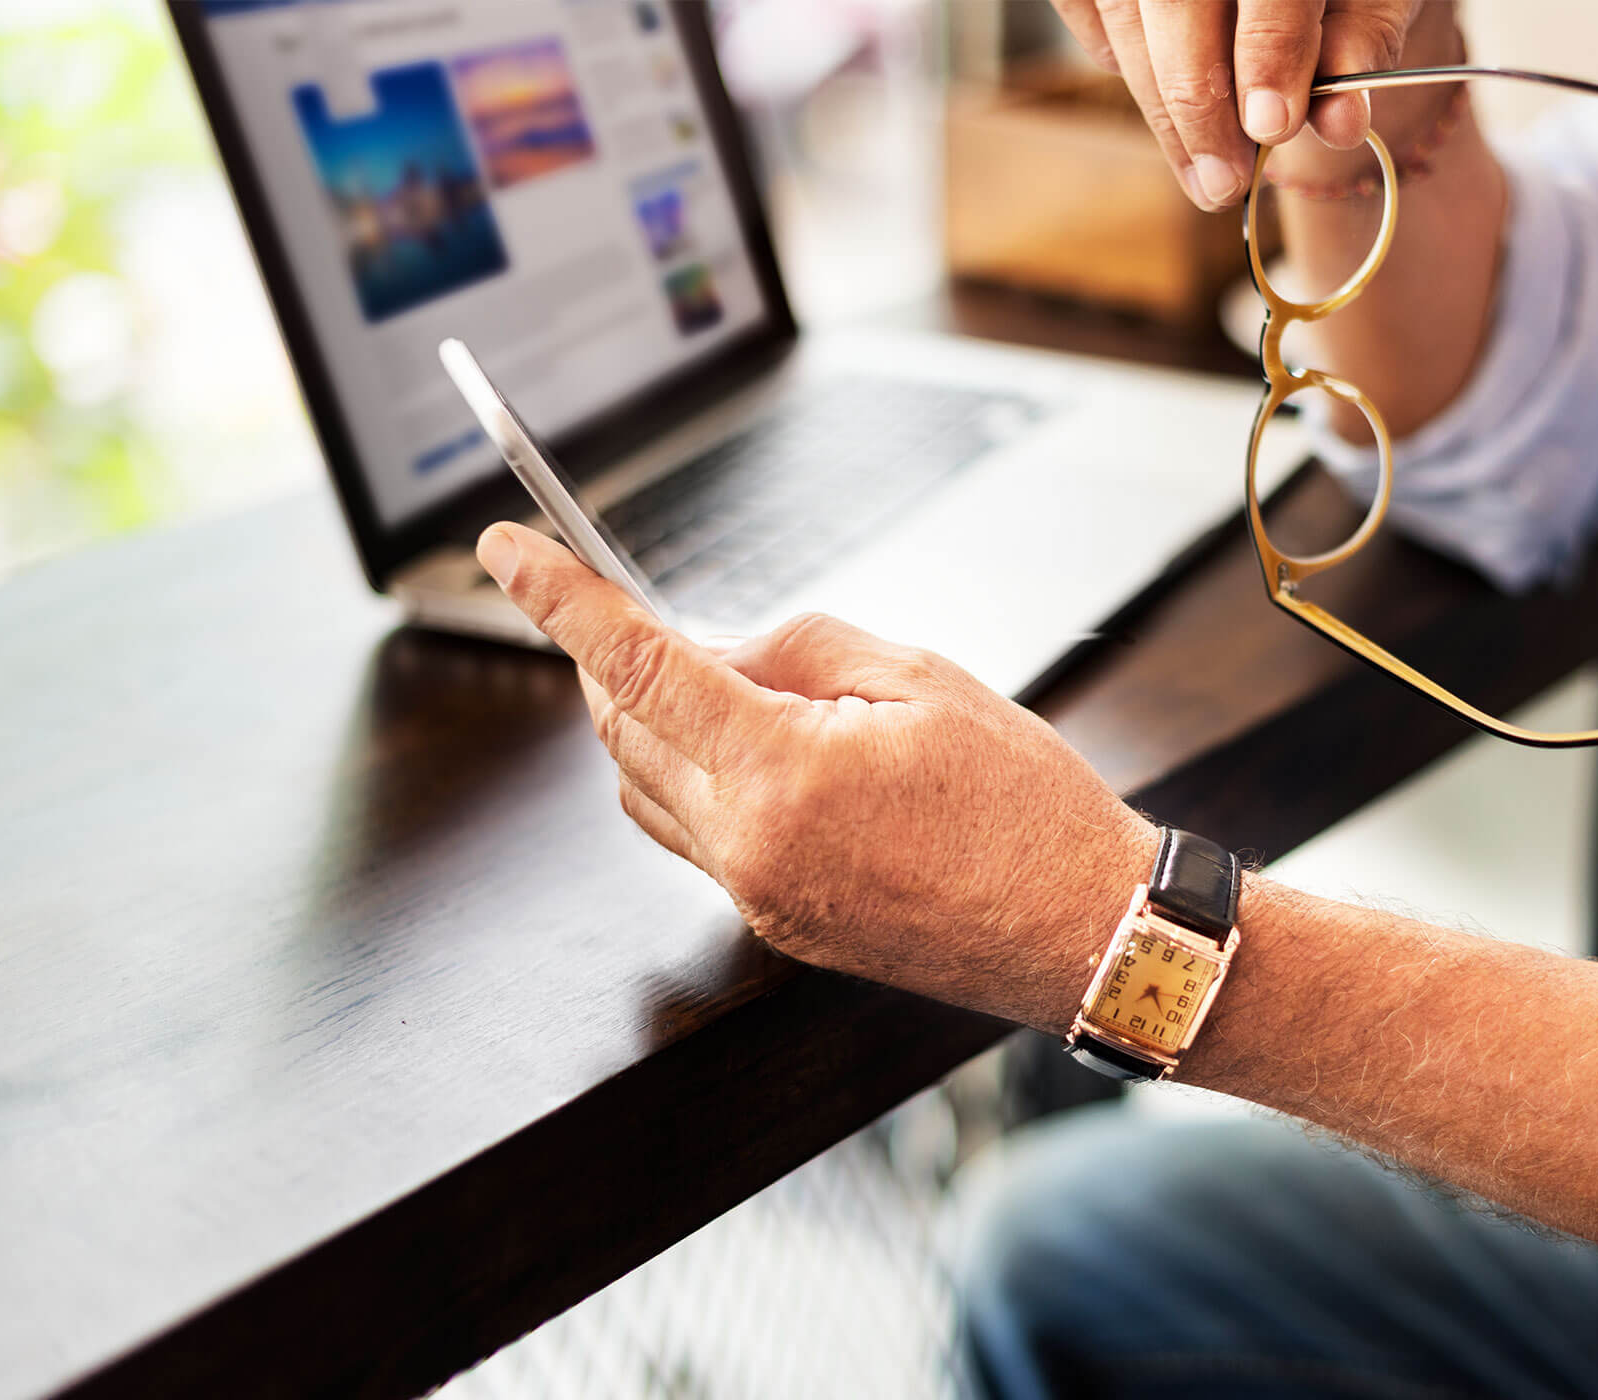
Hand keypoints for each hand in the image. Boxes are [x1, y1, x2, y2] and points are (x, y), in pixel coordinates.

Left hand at [477, 523, 1156, 1029]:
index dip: (560, 600)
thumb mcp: (925, 681)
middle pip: (624, 731)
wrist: (1087, 935)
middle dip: (613, 660)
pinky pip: (695, 837)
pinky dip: (696, 776)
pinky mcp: (781, 926)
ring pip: (646, 791)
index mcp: (782, 774)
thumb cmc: (1030, 808)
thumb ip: (802, 649)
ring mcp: (759, 897)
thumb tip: (725, 648)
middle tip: (649, 608)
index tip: (510, 551)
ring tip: (736, 682)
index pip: (634, 667)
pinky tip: (764, 748)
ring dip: (653, 723)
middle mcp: (750, 847)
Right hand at [1049, 0, 1436, 209]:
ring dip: (1160, 109)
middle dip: (1200, 108)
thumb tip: (1342, 123)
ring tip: (1202, 171)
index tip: (1273, 131)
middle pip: (1178, 8)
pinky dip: (1117, 59)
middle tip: (1226, 183)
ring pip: (1126, 21)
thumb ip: (1362, 42)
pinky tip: (1160, 98)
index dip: (1268, 58)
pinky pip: (1086, 11)